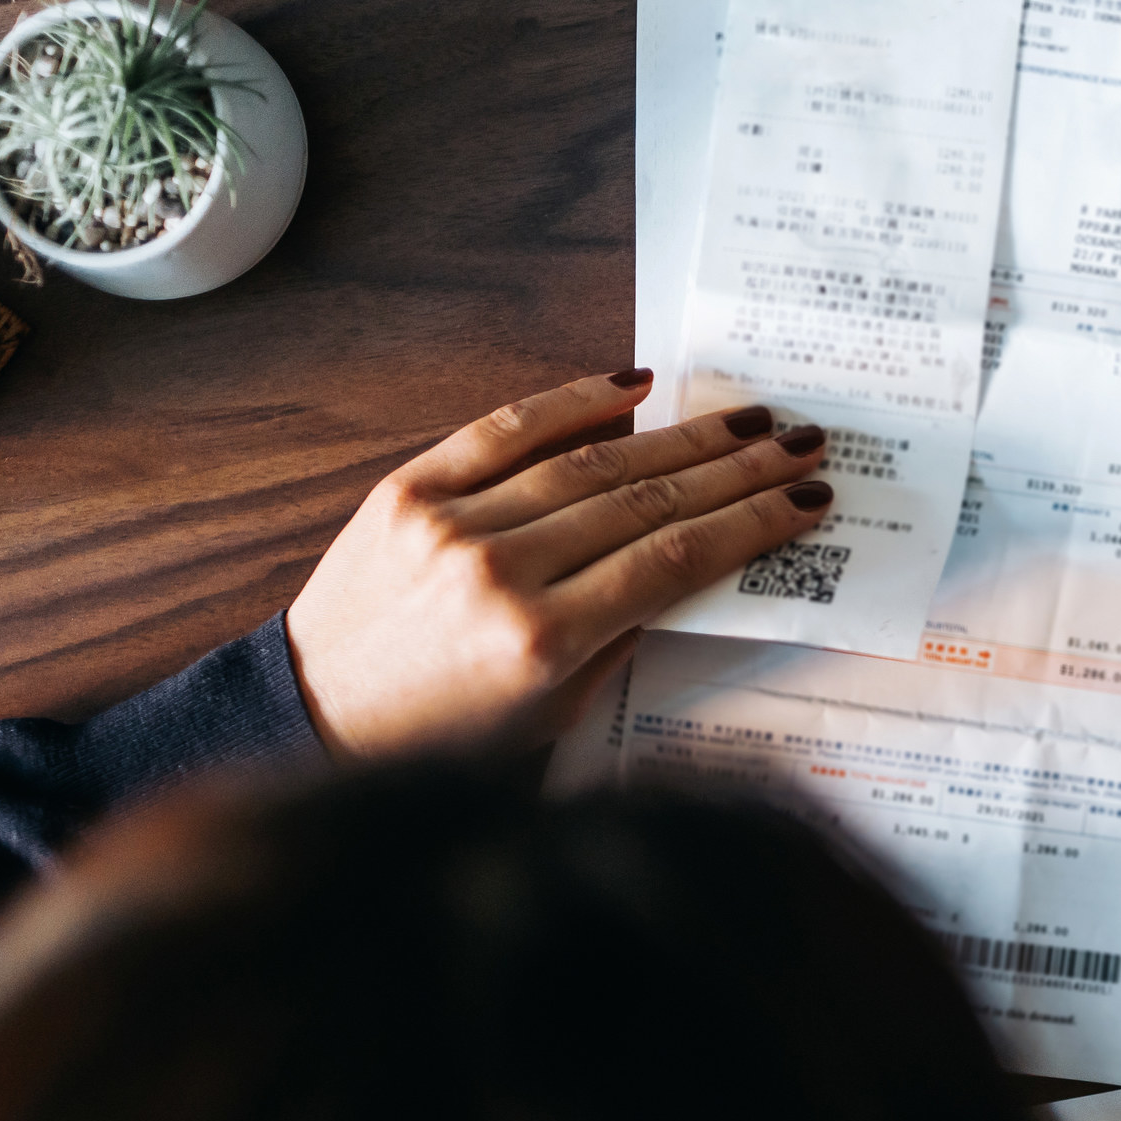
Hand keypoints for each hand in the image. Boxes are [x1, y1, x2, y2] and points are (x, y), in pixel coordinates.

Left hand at [283, 369, 831, 758]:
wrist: (313, 715)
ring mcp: (450, 525)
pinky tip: (636, 385)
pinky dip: (574, 401)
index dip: (752, 525)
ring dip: (682, 437)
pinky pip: (504, 430)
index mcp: (541, 641)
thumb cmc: (442, 734)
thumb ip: (623, 634)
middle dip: (738, 470)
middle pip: (647, 501)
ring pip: (592, 462)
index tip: (807, 502)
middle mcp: (499, 574)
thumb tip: (696, 558)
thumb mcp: (554, 710)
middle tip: (800, 443)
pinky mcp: (408, 490)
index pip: (674, 560)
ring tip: (747, 418)